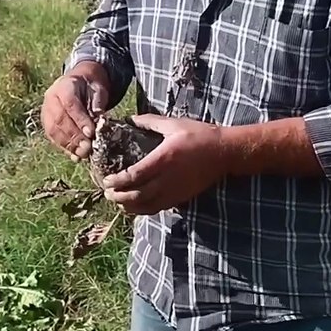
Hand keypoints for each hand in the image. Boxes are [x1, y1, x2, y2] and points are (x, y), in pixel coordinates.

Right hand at [41, 68, 110, 161]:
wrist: (77, 84)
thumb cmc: (89, 88)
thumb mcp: (97, 90)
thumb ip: (97, 105)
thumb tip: (99, 122)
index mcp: (64, 87)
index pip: (70, 105)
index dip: (80, 120)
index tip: (91, 133)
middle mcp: (50, 99)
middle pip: (59, 120)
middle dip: (74, 136)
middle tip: (87, 148)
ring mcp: (46, 112)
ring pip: (53, 130)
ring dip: (68, 145)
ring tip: (82, 154)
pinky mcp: (46, 124)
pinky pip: (52, 137)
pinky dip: (64, 148)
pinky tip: (75, 156)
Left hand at [101, 113, 223, 214]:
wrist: (224, 152)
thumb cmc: (199, 135)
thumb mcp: (174, 124)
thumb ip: (150, 121)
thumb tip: (130, 119)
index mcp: (163, 158)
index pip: (135, 175)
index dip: (118, 181)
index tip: (107, 180)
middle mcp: (167, 178)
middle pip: (137, 195)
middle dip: (119, 196)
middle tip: (107, 192)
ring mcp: (174, 190)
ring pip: (146, 206)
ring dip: (128, 206)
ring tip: (117, 201)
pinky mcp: (180, 197)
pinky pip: (158, 208)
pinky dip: (143, 210)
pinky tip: (134, 206)